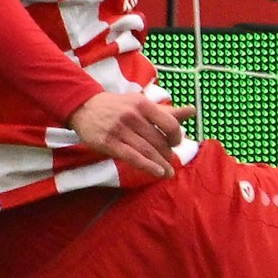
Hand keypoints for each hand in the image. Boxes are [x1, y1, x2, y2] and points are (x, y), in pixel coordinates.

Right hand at [71, 91, 195, 179]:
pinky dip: (148, 166)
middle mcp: (132, 116)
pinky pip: (132, 157)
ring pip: (147, 150)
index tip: (175, 143)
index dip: (177, 137)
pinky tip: (158, 172)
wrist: (84, 106)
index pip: (170, 124)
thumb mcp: (142, 104)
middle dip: (167, 153)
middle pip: (159, 140)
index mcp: (143, 104)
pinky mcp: (108, 143)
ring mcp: (119, 130)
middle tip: (170, 160)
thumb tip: (193, 111)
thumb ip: (167, 111)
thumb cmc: (118, 106)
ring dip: (161, 164)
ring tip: (169, 173)